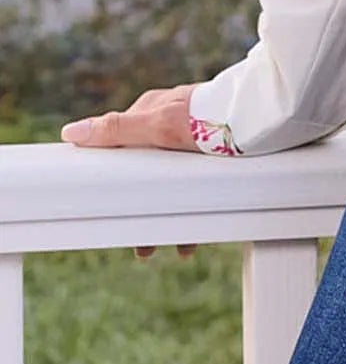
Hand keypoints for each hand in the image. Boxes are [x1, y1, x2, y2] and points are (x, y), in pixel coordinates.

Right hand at [60, 84, 202, 260]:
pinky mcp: (215, 158)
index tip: (109, 213)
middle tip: (144, 247)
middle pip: (148, 177)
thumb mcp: (157, 125)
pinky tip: (195, 238)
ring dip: (171, 220)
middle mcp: (171, 128)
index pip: (121, 151)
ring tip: (172, 248)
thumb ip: (117, 130)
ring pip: (174, 190)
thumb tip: (71, 131)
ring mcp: (194, 144)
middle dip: (145, 213)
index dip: (113, 184)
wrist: (257, 118)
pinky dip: (194, 215)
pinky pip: (199, 193)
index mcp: (152, 114)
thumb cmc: (205, 116)